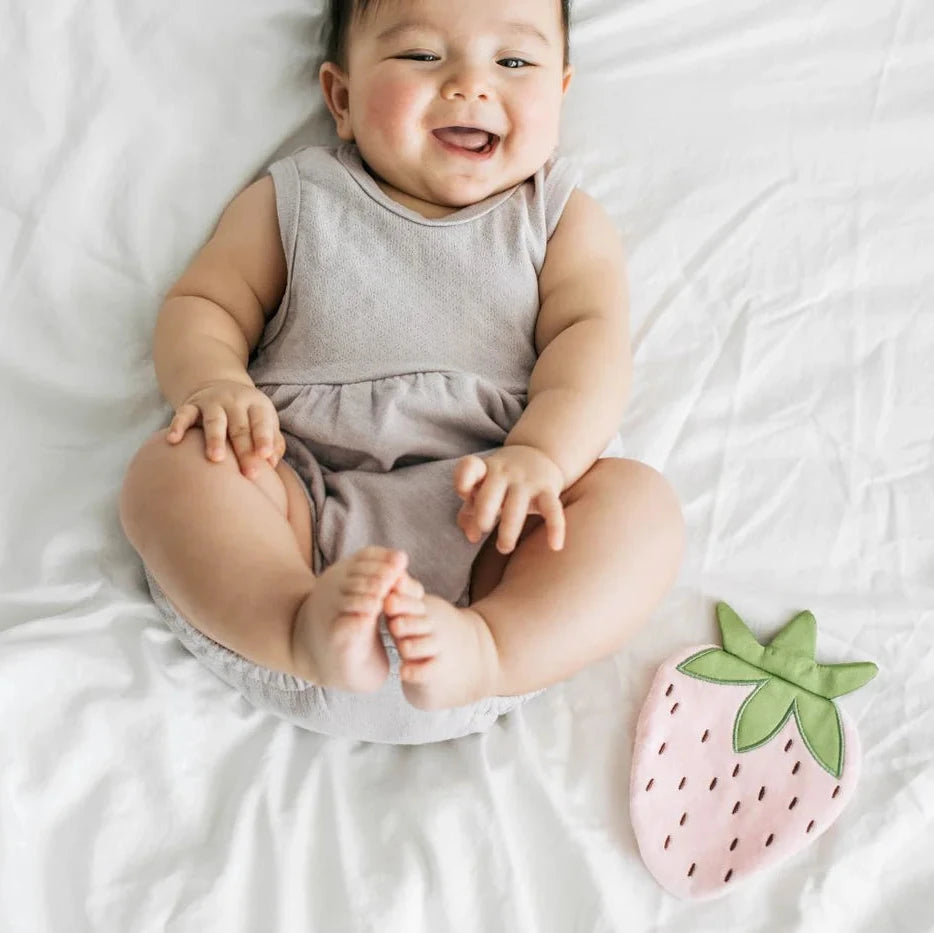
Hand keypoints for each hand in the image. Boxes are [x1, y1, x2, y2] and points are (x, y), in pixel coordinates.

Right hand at [166, 379, 285, 477]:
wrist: (221, 387)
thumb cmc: (249, 416)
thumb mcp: (266, 422)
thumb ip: (273, 442)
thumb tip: (272, 462)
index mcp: (256, 406)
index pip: (261, 423)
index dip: (264, 439)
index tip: (265, 456)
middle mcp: (234, 402)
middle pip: (239, 427)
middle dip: (243, 450)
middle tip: (248, 473)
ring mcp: (211, 402)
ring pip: (214, 421)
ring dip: (215, 439)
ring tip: (216, 459)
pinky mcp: (191, 405)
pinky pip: (183, 414)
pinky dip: (177, 426)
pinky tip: (173, 440)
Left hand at [453, 445, 565, 553]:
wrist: (540, 453)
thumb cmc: (502, 480)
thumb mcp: (483, 487)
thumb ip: (470, 511)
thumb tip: (471, 537)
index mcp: (485, 470)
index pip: (470, 467)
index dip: (463, 480)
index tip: (464, 494)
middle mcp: (505, 473)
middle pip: (490, 494)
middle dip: (484, 514)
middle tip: (484, 529)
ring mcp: (527, 481)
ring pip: (517, 506)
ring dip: (508, 530)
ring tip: (503, 548)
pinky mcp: (548, 490)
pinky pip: (553, 509)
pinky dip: (556, 527)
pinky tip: (555, 547)